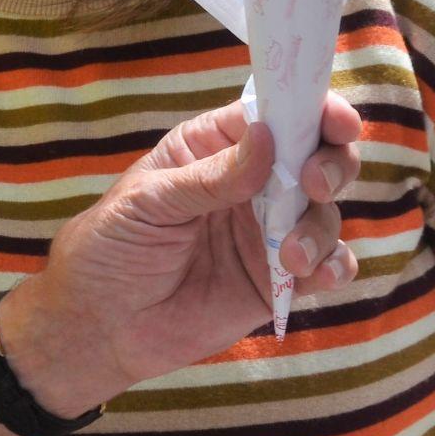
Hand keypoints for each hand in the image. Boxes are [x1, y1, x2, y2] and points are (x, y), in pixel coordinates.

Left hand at [0, 94, 362, 416]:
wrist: (100, 325)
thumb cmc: (110, 247)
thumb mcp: (148, 202)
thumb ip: (209, 177)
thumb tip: (267, 138)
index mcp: (214, 147)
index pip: (273, 113)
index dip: (311, 109)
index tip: (335, 121)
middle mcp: (250, 184)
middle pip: (314, 156)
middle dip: (331, 163)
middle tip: (314, 184)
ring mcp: (266, 232)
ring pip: (324, 212)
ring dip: (319, 228)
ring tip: (288, 256)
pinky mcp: (275, 280)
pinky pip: (326, 266)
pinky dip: (334, 265)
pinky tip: (315, 275)